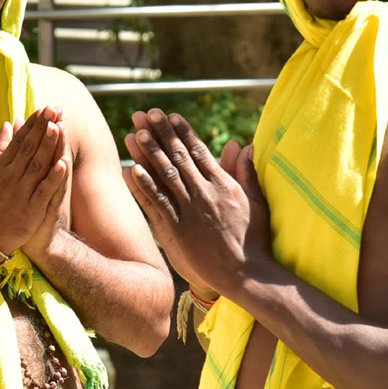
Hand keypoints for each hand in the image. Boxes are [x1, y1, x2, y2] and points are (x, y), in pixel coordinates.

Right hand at [0, 107, 68, 256]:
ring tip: (59, 126)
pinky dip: (54, 177)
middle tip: (54, 109)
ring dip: (49, 145)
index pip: (19, 141)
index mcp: (1, 167)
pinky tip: (63, 163)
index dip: (32, 124)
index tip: (43, 109)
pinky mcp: (32, 210)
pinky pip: (45, 190)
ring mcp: (22, 193)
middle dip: (43, 127)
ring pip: (38, 165)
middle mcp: (11, 177)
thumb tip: (9, 123)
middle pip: (29, 148)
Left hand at [123, 109, 269, 296]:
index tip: (170, 116)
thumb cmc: (252, 239)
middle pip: (179, 157)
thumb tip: (245, 145)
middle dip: (161, 134)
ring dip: (149, 153)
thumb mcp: (255, 201)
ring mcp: (191, 211)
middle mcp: (205, 194)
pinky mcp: (179, 230)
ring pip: (166, 176)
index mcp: (223, 185)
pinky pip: (159, 204)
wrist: (246, 273)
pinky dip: (145, 186)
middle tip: (146, 114)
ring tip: (135, 134)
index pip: (199, 151)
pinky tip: (132, 170)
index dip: (183, 132)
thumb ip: (246, 172)